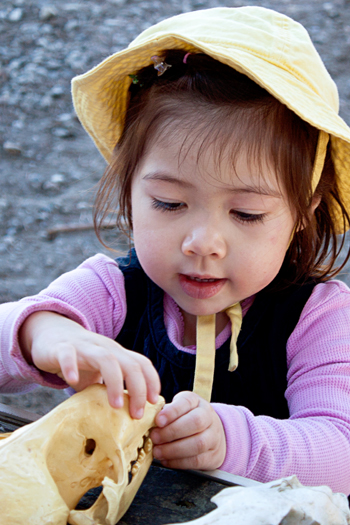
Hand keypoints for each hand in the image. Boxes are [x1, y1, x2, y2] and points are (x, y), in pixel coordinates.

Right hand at [19, 311, 160, 417]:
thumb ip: (112, 388)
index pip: (142, 363)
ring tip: (115, 405)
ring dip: (115, 381)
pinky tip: (72, 381)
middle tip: (137, 414)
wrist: (51, 335)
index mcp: (117, 354)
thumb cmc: (80, 359)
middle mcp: (105, 348)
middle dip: (138, 388)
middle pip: (129, 364)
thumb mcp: (100, 372)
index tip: (154, 402)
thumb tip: (126, 418)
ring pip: (105, 358)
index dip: (152, 381)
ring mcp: (84, 347)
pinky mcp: (61, 348)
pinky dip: (71, 367)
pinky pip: (68, 354)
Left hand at [150, 391, 225, 469]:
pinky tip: (166, 460)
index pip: (187, 402)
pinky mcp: (213, 455)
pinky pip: (197, 461)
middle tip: (155, 438)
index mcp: (196, 402)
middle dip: (171, 432)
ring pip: (198, 443)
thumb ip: (164, 413)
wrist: (210, 433)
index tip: (158, 420)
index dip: (172, 412)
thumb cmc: (186, 419)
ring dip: (174, 450)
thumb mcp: (177, 410)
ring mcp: (214, 436)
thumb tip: (147, 421)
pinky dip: (179, 462)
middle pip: (195, 422)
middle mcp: (208, 416)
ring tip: (158, 451)